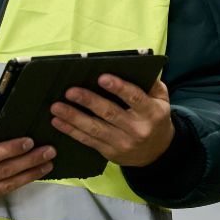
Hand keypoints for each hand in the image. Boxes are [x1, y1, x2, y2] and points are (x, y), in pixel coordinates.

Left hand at [50, 76, 173, 167]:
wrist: (156, 153)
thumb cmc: (156, 119)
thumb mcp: (162, 100)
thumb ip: (152, 84)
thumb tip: (136, 66)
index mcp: (152, 113)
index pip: (135, 98)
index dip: (119, 88)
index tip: (101, 77)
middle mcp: (137, 129)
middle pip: (110, 113)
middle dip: (88, 101)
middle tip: (70, 91)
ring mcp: (122, 143)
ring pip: (95, 128)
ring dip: (73, 117)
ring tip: (56, 107)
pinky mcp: (109, 152)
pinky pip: (88, 140)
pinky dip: (71, 131)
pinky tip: (58, 122)